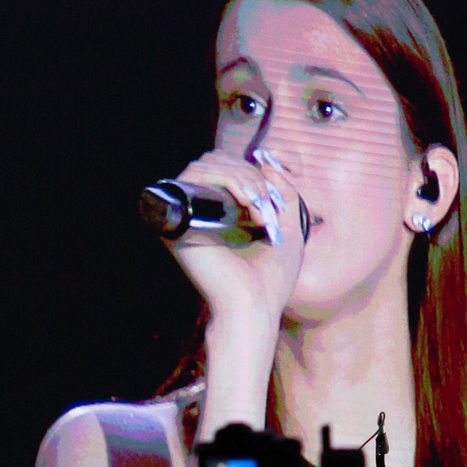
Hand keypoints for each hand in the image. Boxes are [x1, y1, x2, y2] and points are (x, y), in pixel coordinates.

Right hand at [163, 147, 306, 351]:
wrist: (256, 304)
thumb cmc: (272, 277)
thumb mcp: (288, 227)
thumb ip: (283, 193)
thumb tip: (267, 163)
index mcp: (220, 212)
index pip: (227, 168)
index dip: (252, 173)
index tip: (274, 201)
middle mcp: (199, 211)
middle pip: (216, 161)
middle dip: (249, 175)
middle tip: (267, 206)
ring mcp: (187, 215)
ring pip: (207, 165)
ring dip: (243, 179)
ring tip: (260, 210)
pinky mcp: (178, 221)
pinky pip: (195, 178)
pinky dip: (226, 179)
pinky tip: (247, 203)